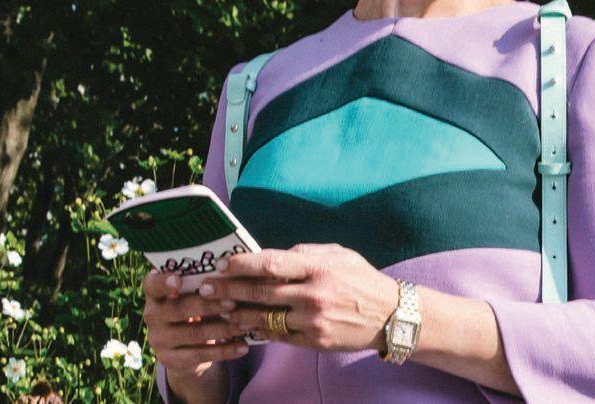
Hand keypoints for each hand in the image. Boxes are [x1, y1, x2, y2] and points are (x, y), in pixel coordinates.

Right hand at [142, 269, 250, 371]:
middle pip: (179, 308)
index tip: (178, 280)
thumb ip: (203, 282)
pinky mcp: (170, 360)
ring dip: (223, 329)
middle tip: (234, 302)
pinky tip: (243, 347)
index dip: (164, 282)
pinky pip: (200, 355)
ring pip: (194, 333)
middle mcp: (151, 315)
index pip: (152, 284)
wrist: (183, 346)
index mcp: (155, 292)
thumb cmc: (194, 304)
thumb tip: (234, 270)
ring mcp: (158, 339)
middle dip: (209, 305)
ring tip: (246, 324)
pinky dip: (224, 351)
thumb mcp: (193, 292)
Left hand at [197, 243, 400, 352]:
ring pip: (265, 317)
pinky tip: (244, 324)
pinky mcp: (313, 342)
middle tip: (205, 288)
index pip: (272, 264)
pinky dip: (259, 330)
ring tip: (217, 308)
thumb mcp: (339, 254)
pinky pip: (278, 335)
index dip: (243, 264)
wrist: (390, 315)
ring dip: (237, 313)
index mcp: (318, 267)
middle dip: (229, 289)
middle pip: (261, 292)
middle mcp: (313, 294)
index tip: (223, 264)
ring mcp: (312, 321)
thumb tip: (275, 255)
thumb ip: (306, 252)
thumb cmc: (361, 279)